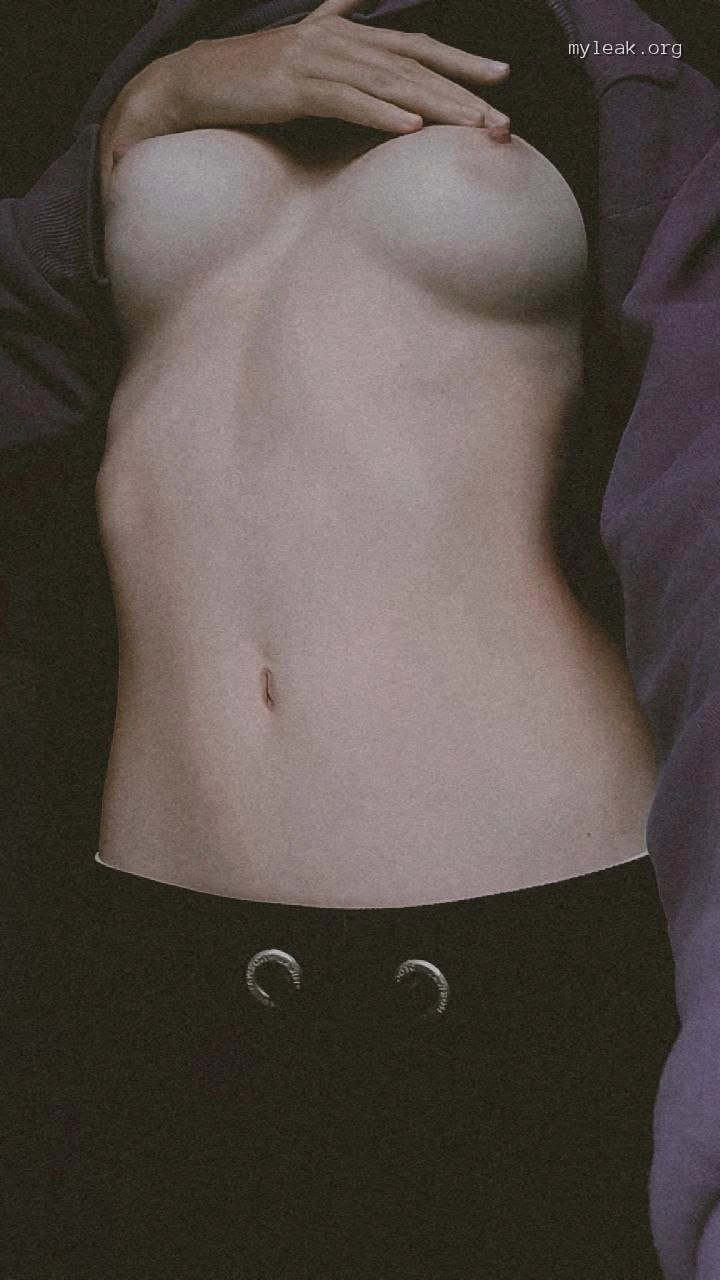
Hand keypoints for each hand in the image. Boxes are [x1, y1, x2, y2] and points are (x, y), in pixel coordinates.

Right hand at [100, 0, 509, 208]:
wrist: (196, 81)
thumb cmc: (251, 72)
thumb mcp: (302, 42)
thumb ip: (336, 19)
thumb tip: (361, 0)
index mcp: (346, 31)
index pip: (417, 45)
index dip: (460, 61)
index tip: (501, 78)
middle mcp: (340, 39)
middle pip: (414, 66)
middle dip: (462, 93)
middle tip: (501, 119)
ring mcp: (319, 61)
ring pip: (391, 85)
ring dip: (436, 108)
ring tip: (472, 128)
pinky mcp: (296, 87)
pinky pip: (349, 102)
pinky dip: (382, 115)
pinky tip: (411, 129)